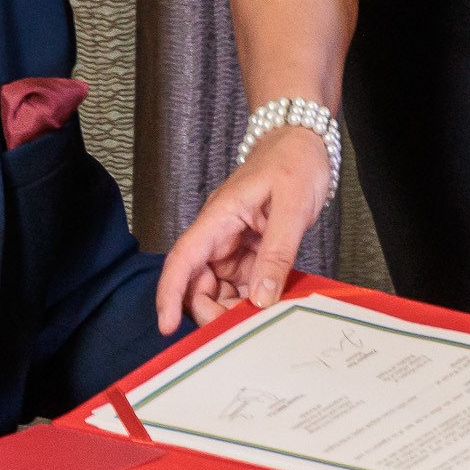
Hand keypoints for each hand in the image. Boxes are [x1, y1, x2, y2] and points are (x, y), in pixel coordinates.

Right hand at [155, 124, 333, 329]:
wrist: (302, 141)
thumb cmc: (293, 162)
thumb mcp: (292, 208)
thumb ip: (277, 253)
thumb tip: (261, 297)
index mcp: (218, 219)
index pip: (182, 260)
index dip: (169, 294)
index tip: (167, 326)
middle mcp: (219, 236)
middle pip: (198, 283)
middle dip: (212, 310)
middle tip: (242, 328)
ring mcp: (233, 245)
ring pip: (220, 288)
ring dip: (235, 308)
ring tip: (262, 318)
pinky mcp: (250, 251)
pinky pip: (244, 283)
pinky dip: (254, 297)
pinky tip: (271, 302)